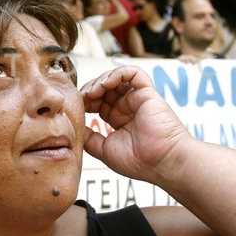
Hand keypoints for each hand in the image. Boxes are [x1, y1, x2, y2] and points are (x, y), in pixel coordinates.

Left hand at [80, 65, 190, 182]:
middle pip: (104, 88)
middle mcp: (127, 108)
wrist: (162, 162)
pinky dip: (117, 73)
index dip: (84, 101)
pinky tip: (106, 84)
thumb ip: (89, 137)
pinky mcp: (148, 93)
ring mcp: (137, 99)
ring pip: (116, 78)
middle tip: (82, 97)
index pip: (97, 102)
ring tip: (93, 91)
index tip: (76, 106)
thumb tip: (74, 128)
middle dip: (89, 89)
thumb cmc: (138, 162)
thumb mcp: (104, 150)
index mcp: (118, 120)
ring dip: (100, 80)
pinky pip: (133, 73)